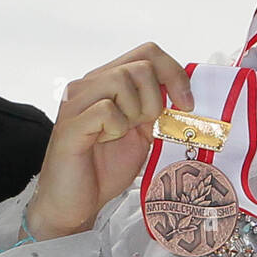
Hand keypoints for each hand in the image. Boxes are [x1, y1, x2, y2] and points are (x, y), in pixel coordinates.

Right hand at [26, 41, 194, 239]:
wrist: (74, 204)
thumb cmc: (104, 168)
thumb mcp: (142, 134)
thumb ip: (157, 109)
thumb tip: (186, 94)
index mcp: (107, 82)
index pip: (147, 53)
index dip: (174, 73)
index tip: (187, 104)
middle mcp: (88, 85)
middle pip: (139, 65)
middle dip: (156, 98)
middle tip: (147, 126)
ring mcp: (76, 103)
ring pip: (121, 80)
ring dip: (136, 111)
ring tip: (124, 133)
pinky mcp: (70, 125)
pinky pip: (106, 109)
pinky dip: (117, 126)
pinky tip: (107, 140)